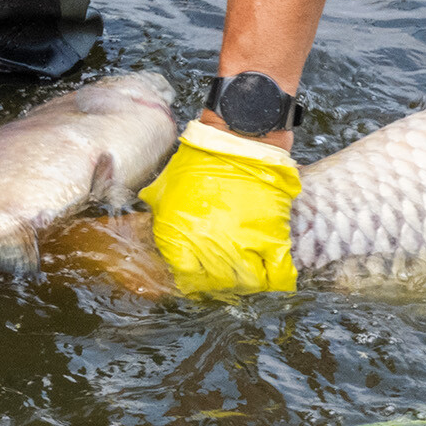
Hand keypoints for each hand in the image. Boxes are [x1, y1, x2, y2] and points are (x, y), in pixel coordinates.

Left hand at [139, 121, 299, 292]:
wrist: (238, 140)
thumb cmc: (199, 160)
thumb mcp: (166, 185)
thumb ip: (157, 206)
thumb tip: (146, 215)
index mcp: (181, 238)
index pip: (185, 278)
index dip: (191, 279)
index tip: (196, 275)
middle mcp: (211, 248)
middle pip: (217, 284)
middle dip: (218, 282)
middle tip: (222, 271)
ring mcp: (244, 245)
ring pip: (247, 284)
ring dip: (245, 281)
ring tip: (244, 271)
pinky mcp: (273, 237)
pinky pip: (279, 274)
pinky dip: (277, 279)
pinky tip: (269, 271)